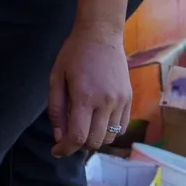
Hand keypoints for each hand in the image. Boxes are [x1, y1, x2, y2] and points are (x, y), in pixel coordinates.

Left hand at [48, 23, 131, 158]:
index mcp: (84, 96)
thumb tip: (59, 137)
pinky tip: (98, 121)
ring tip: (84, 126)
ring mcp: (120, 101)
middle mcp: (105, 102)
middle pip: (94, 142)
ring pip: (109, 138)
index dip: (65, 149)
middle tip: (68, 135)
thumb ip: (56, 109)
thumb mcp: (56, 77)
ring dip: (94, 139)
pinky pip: (121, 128)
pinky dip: (109, 131)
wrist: (100, 34)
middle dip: (78, 145)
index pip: (78, 137)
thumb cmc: (74, 53)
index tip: (56, 151)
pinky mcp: (129, 99)